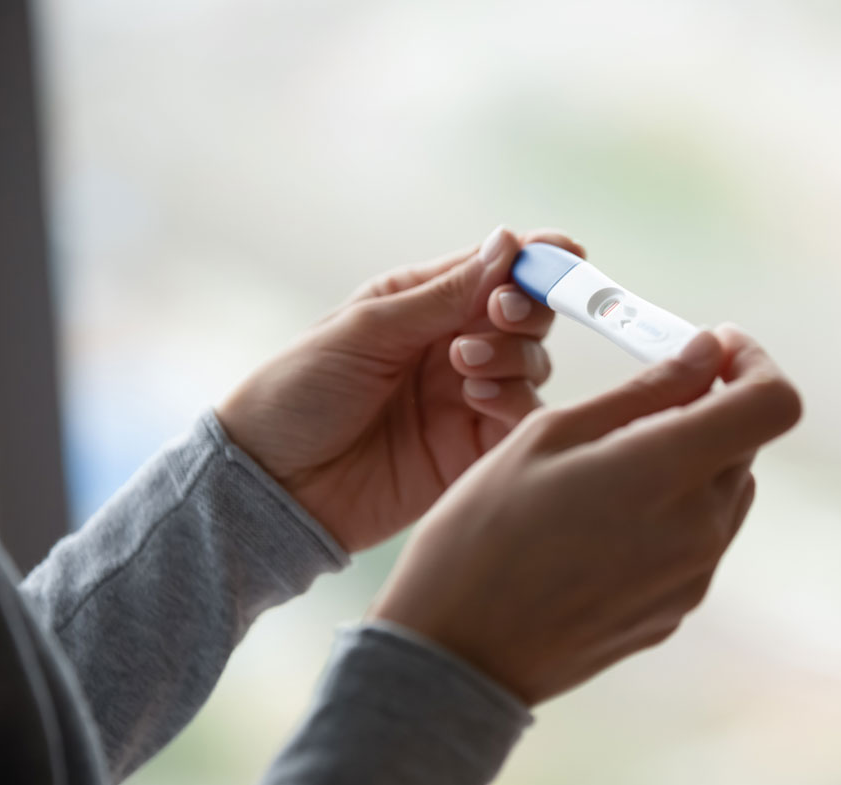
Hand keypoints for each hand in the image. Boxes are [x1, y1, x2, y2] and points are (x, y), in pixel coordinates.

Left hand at [217, 226, 584, 553]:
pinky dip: (515, 400)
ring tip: (465, 364)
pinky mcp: (474, 450)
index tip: (565, 254)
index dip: (536, 260)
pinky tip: (477, 397)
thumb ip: (444, 294)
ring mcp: (466, 398)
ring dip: (514, 354)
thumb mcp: (368, 330)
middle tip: (498, 314)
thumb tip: (508, 243)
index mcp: (421, 303)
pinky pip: (522, 418)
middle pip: (526, 316)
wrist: (274, 485)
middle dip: (527, 309)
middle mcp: (452, 346)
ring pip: (533, 364)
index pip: (494, 270)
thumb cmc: (299, 393)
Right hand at [367, 325, 801, 704]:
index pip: (773, 404)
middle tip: (639, 403)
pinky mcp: (675, 612)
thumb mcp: (551, 434)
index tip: (714, 350)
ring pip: (723, 494)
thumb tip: (705, 353)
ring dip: (691, 463)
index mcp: (670, 472)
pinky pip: (697, 541)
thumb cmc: (484, 529)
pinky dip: (671, 512)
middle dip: (708, 409)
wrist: (457, 651)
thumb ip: (644, 390)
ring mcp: (693, 578)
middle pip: (745, 446)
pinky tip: (602, 522)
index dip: (754, 364)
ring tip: (609, 468)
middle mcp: (700, 529)